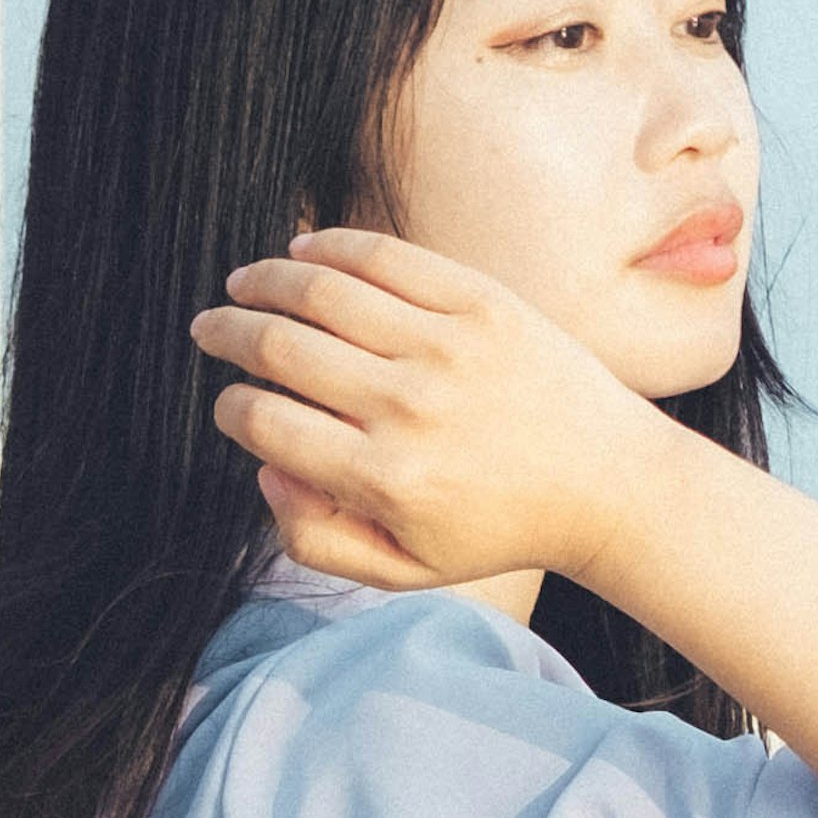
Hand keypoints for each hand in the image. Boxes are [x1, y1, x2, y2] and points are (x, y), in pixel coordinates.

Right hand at [189, 231, 665, 594]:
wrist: (608, 484)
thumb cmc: (498, 529)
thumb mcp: (405, 569)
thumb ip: (316, 539)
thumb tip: (264, 470)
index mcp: (385, 478)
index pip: (265, 423)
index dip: (230, 408)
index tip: (232, 404)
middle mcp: (409, 407)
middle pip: (280, 348)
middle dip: (227, 332)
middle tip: (209, 328)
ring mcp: (446, 347)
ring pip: (322, 291)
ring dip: (265, 280)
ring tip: (244, 284)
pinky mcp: (481, 303)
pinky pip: (386, 258)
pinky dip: (332, 247)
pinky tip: (303, 251)